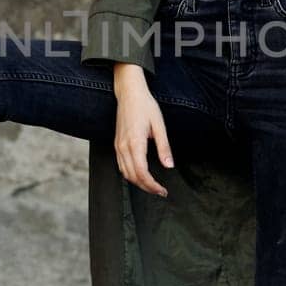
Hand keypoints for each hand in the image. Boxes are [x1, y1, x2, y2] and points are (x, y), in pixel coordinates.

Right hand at [113, 73, 173, 196]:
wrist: (129, 93)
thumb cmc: (145, 106)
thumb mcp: (159, 125)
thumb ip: (164, 147)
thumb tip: (169, 165)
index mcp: (135, 142)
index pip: (142, 173)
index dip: (152, 185)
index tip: (163, 190)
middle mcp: (123, 147)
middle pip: (133, 176)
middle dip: (147, 187)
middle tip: (160, 191)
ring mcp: (118, 146)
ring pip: (125, 173)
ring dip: (138, 183)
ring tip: (152, 186)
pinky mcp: (117, 144)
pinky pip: (121, 166)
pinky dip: (130, 175)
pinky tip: (140, 176)